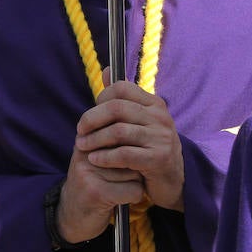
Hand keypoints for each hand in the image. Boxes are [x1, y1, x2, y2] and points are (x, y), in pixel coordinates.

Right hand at [57, 141, 143, 242]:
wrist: (71, 214)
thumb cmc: (90, 184)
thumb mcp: (93, 158)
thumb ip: (109, 145)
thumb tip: (140, 136)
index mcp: (84, 141)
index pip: (120, 134)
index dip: (130, 149)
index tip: (127, 161)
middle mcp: (84, 154)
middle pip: (130, 152)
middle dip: (133, 167)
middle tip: (120, 179)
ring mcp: (89, 173)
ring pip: (135, 172)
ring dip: (134, 183)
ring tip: (118, 188)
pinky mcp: (97, 192)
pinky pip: (134, 190)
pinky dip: (134, 197)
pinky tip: (120, 199)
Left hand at [75, 68, 184, 210]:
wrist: (172, 181)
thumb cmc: (148, 147)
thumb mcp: (139, 120)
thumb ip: (122, 98)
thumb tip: (106, 70)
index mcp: (154, 103)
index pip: (121, 88)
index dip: (101, 98)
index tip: (90, 114)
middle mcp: (161, 117)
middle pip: (116, 108)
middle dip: (92, 119)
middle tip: (79, 132)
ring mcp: (162, 138)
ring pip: (118, 132)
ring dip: (94, 139)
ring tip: (82, 146)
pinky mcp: (160, 159)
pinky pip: (124, 154)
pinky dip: (105, 157)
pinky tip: (94, 159)